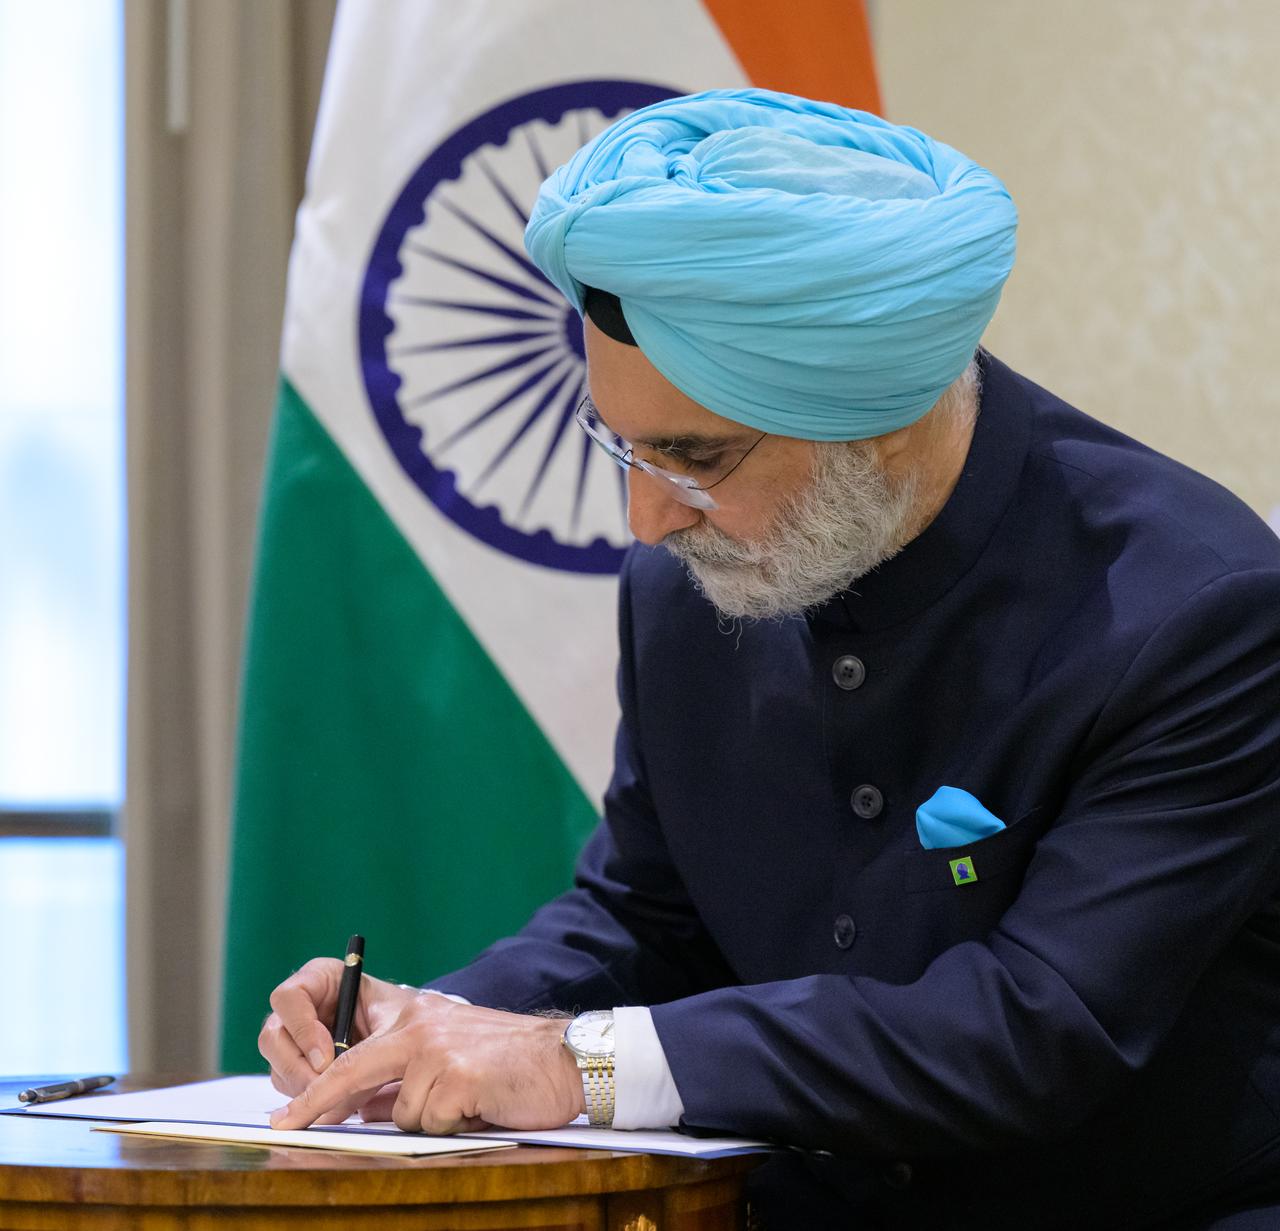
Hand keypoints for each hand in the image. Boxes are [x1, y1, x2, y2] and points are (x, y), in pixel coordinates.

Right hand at [258, 958, 417, 1104]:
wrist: (410, 1034)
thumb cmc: (400, 1017)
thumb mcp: (390, 1025)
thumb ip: (365, 1049)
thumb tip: (337, 1084)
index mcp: (319, 978)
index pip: (289, 998)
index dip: (302, 1029)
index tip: (326, 1057)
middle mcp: (298, 1006)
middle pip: (272, 1038)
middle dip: (300, 1069)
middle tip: (330, 1088)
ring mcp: (292, 1037)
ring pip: (278, 1067)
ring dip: (307, 1088)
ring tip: (344, 1097)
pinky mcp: (296, 1065)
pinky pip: (289, 1086)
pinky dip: (311, 1100)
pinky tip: (341, 1100)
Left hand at [267, 995, 586, 1133]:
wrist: (564, 1056)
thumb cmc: (507, 1061)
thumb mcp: (450, 1056)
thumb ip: (406, 1075)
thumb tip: (362, 1109)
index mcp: (416, 1017)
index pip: (353, 1054)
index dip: (315, 1088)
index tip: (287, 1114)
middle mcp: (421, 1027)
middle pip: (352, 1073)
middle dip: (317, 1105)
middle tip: (288, 1128)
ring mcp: (438, 1051)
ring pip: (403, 1112)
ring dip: (431, 1118)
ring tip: (467, 1099)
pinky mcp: (458, 1077)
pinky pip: (434, 1121)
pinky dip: (454, 1123)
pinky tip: (481, 1103)